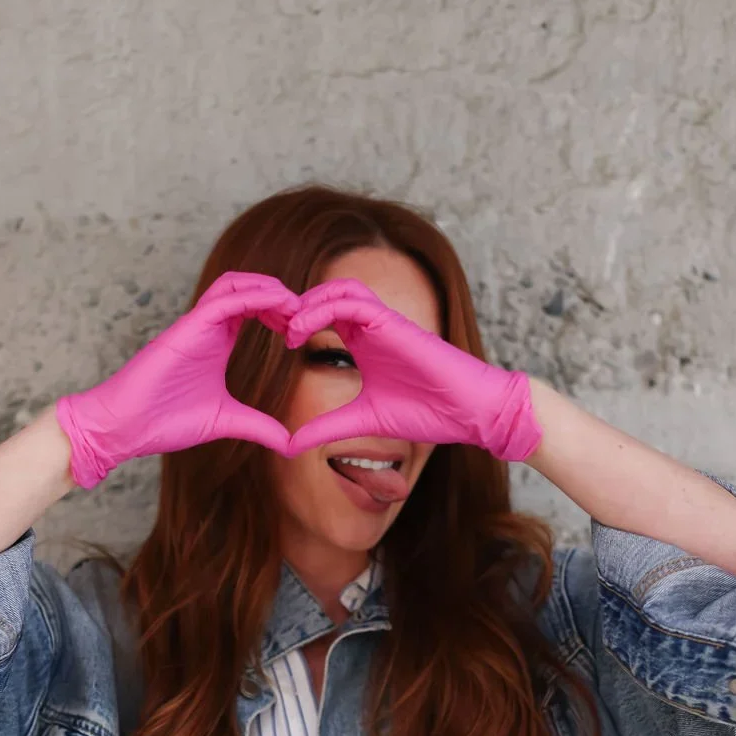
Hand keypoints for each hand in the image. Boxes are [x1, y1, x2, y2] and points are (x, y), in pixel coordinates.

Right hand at [55, 272, 300, 487]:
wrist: (124, 427)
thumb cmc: (163, 421)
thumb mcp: (225, 421)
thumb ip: (258, 426)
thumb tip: (289, 443)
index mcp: (216, 341)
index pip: (251, 308)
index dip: (280, 311)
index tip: (302, 330)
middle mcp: (206, 327)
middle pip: (246, 288)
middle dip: (279, 295)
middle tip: (305, 314)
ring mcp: (194, 325)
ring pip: (234, 284)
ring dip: (268, 288)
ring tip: (295, 304)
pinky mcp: (185, 329)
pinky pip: (223, 302)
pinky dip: (253, 297)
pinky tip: (278, 305)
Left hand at [282, 279, 541, 460]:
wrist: (472, 411)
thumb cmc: (429, 413)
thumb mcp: (363, 422)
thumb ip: (328, 428)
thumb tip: (290, 445)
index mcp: (363, 342)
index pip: (320, 318)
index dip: (291, 324)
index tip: (266, 343)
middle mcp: (371, 325)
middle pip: (323, 296)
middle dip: (291, 307)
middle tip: (263, 325)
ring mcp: (384, 320)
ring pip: (336, 290)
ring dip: (305, 304)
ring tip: (283, 329)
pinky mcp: (395, 323)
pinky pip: (353, 303)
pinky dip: (323, 310)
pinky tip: (301, 333)